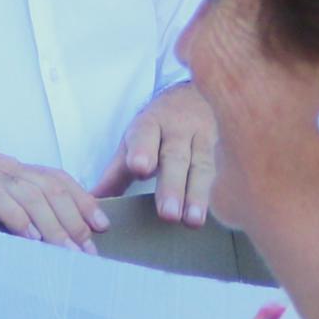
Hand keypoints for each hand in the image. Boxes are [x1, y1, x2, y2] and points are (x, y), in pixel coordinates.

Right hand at [0, 131, 109, 248]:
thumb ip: (0, 217)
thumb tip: (25, 247)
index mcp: (8, 170)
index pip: (55, 180)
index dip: (82, 200)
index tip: (100, 226)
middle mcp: (3, 167)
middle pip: (51, 189)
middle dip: (75, 221)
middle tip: (88, 253)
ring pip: (31, 194)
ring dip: (53, 225)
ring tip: (67, 253)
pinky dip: (18, 218)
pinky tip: (31, 238)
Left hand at [96, 82, 218, 224]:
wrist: (196, 97)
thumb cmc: (160, 127)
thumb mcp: (135, 140)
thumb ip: (116, 172)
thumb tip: (92, 201)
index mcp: (151, 124)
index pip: (145, 135)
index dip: (143, 150)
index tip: (139, 167)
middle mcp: (180, 129)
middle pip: (176, 157)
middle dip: (172, 186)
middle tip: (167, 213)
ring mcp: (206, 137)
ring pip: (203, 166)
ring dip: (198, 195)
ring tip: (192, 220)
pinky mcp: (226, 149)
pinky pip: (224, 170)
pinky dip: (222, 191)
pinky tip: (220, 212)